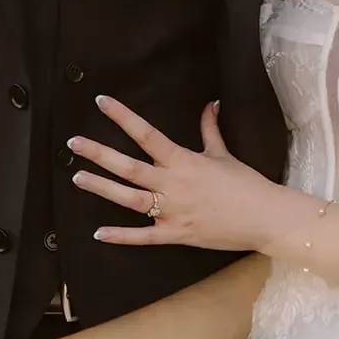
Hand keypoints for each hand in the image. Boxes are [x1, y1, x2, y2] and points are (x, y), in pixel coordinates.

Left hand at [70, 97, 282, 252]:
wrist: (264, 217)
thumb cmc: (245, 184)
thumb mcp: (224, 154)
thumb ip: (209, 129)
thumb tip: (210, 104)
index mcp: (183, 160)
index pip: (147, 134)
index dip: (123, 117)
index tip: (102, 102)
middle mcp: (172, 184)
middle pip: (129, 167)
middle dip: (99, 154)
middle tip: (74, 144)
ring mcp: (172, 211)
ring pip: (130, 199)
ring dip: (102, 188)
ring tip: (78, 178)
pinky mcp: (176, 234)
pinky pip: (144, 236)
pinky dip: (121, 236)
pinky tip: (99, 233)